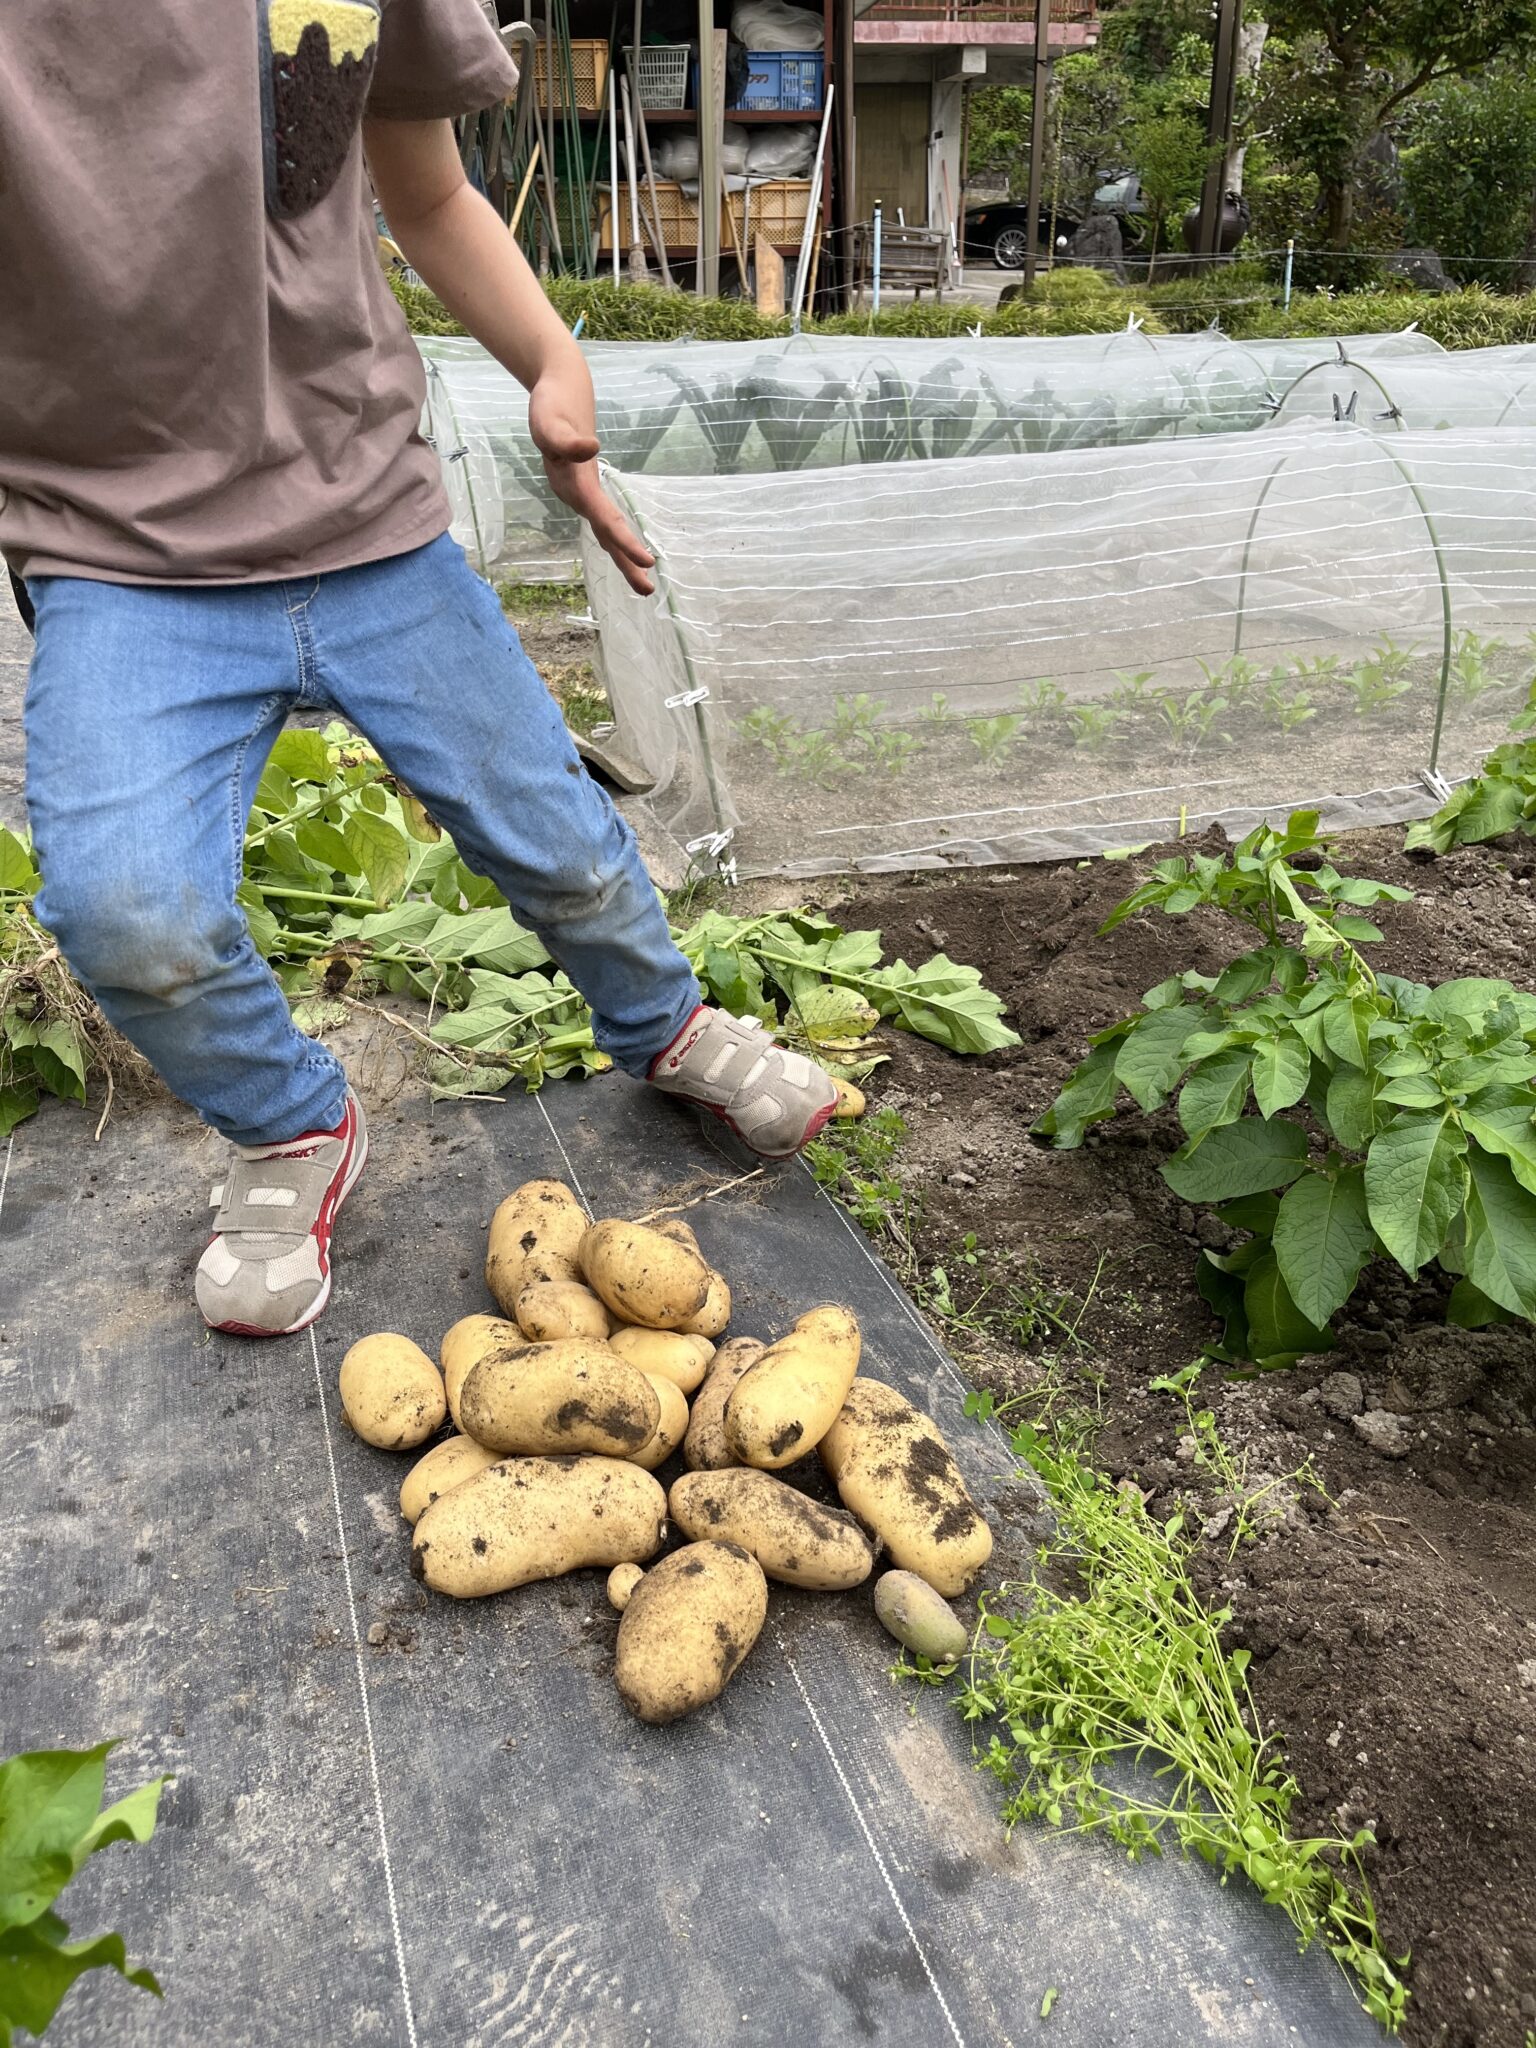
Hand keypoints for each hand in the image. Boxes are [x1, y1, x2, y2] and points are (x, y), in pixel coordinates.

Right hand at [528, 372, 655, 596]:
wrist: (554, 390)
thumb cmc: (552, 407)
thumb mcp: (550, 422)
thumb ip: (566, 440)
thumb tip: (591, 448)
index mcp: (575, 487)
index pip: (605, 521)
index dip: (625, 542)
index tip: (647, 562)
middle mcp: (578, 494)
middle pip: (605, 534)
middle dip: (625, 562)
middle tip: (648, 591)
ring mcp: (580, 490)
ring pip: (604, 528)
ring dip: (622, 553)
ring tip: (643, 578)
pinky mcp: (584, 482)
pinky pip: (601, 513)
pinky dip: (614, 532)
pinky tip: (624, 546)